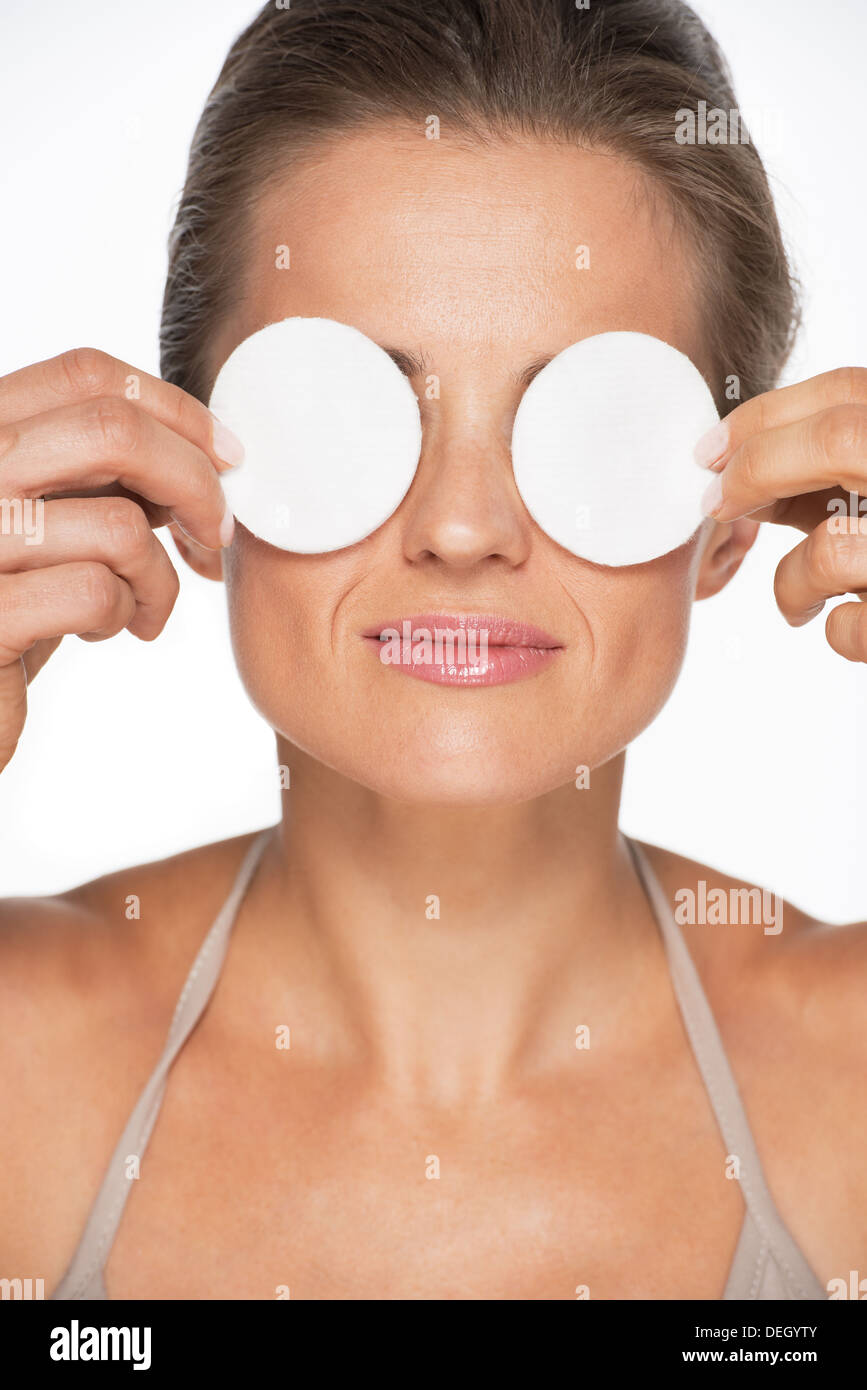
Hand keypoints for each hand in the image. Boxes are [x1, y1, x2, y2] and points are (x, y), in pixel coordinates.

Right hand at [0, 347, 242, 772]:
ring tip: (141, 607)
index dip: (176, 410)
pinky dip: (125, 614)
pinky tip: (103, 630)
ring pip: (119, 522)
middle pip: (113, 429)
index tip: (226, 459)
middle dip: (194, 483)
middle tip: (214, 536)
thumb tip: (201, 445)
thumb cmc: (15, 608)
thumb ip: (98, 471)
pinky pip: (97, 591)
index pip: (87, 374)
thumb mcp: (53, 520)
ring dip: (158, 576)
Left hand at [696, 366, 866, 662]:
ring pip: (835, 548)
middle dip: (758, 468)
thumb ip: (824, 471)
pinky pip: (853, 627)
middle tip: (716, 503)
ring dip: (792, 580)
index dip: (765, 415)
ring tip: (799, 598)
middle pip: (840, 440)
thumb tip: (730, 469)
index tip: (711, 449)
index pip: (849, 390)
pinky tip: (849, 625)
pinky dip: (837, 631)